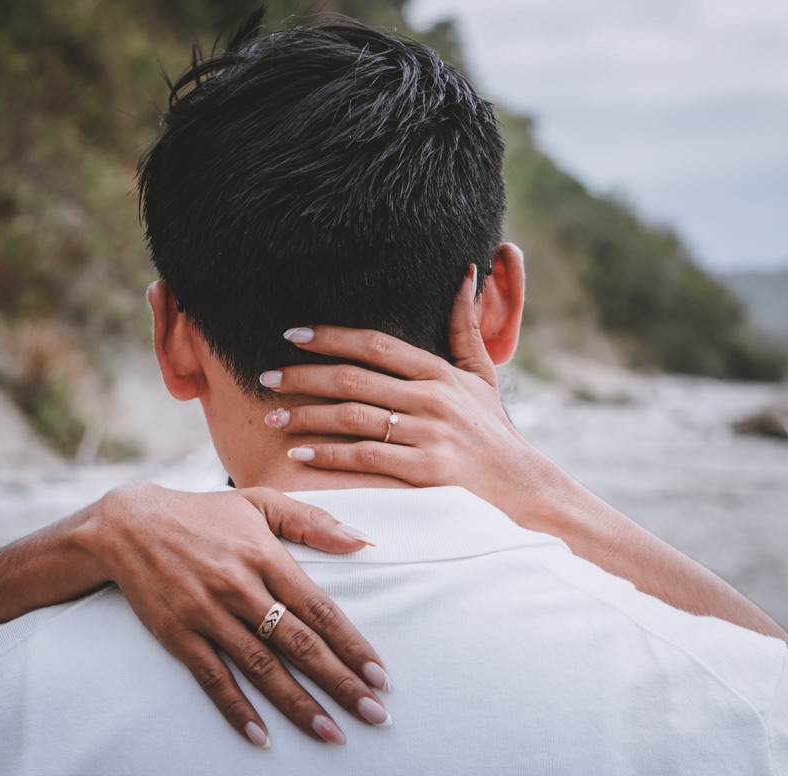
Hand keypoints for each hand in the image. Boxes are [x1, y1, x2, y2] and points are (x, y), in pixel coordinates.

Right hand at [81, 482, 390, 746]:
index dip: (352, 644)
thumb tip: (363, 540)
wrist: (127, 525)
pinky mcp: (178, 634)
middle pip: (299, 644)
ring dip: (298, 704)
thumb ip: (312, 521)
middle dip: (340, 683)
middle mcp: (240, 587)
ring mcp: (207, 613)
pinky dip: (237, 709)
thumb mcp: (259, 502)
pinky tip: (261, 736)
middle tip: (374, 714)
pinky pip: (212, 678)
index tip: (381, 675)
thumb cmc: (203, 513)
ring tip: (331, 733)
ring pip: (261, 667)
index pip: (319, 608)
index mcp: (266, 556)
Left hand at [262, 267, 558, 524]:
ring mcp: (428, 435)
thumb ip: (465, 328)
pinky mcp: (424, 472)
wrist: (523, 489)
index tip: (292, 334)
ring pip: (352, 417)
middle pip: (354, 379)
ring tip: (272, 416)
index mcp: (439, 373)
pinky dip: (327, 454)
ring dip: (306, 416)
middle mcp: (432, 399)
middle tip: (264, 376)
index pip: (375, 345)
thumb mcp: (483, 377)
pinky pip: (364, 458)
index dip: (331, 336)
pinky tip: (298, 452)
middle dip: (303, 376)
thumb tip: (467, 273)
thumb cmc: (495, 433)